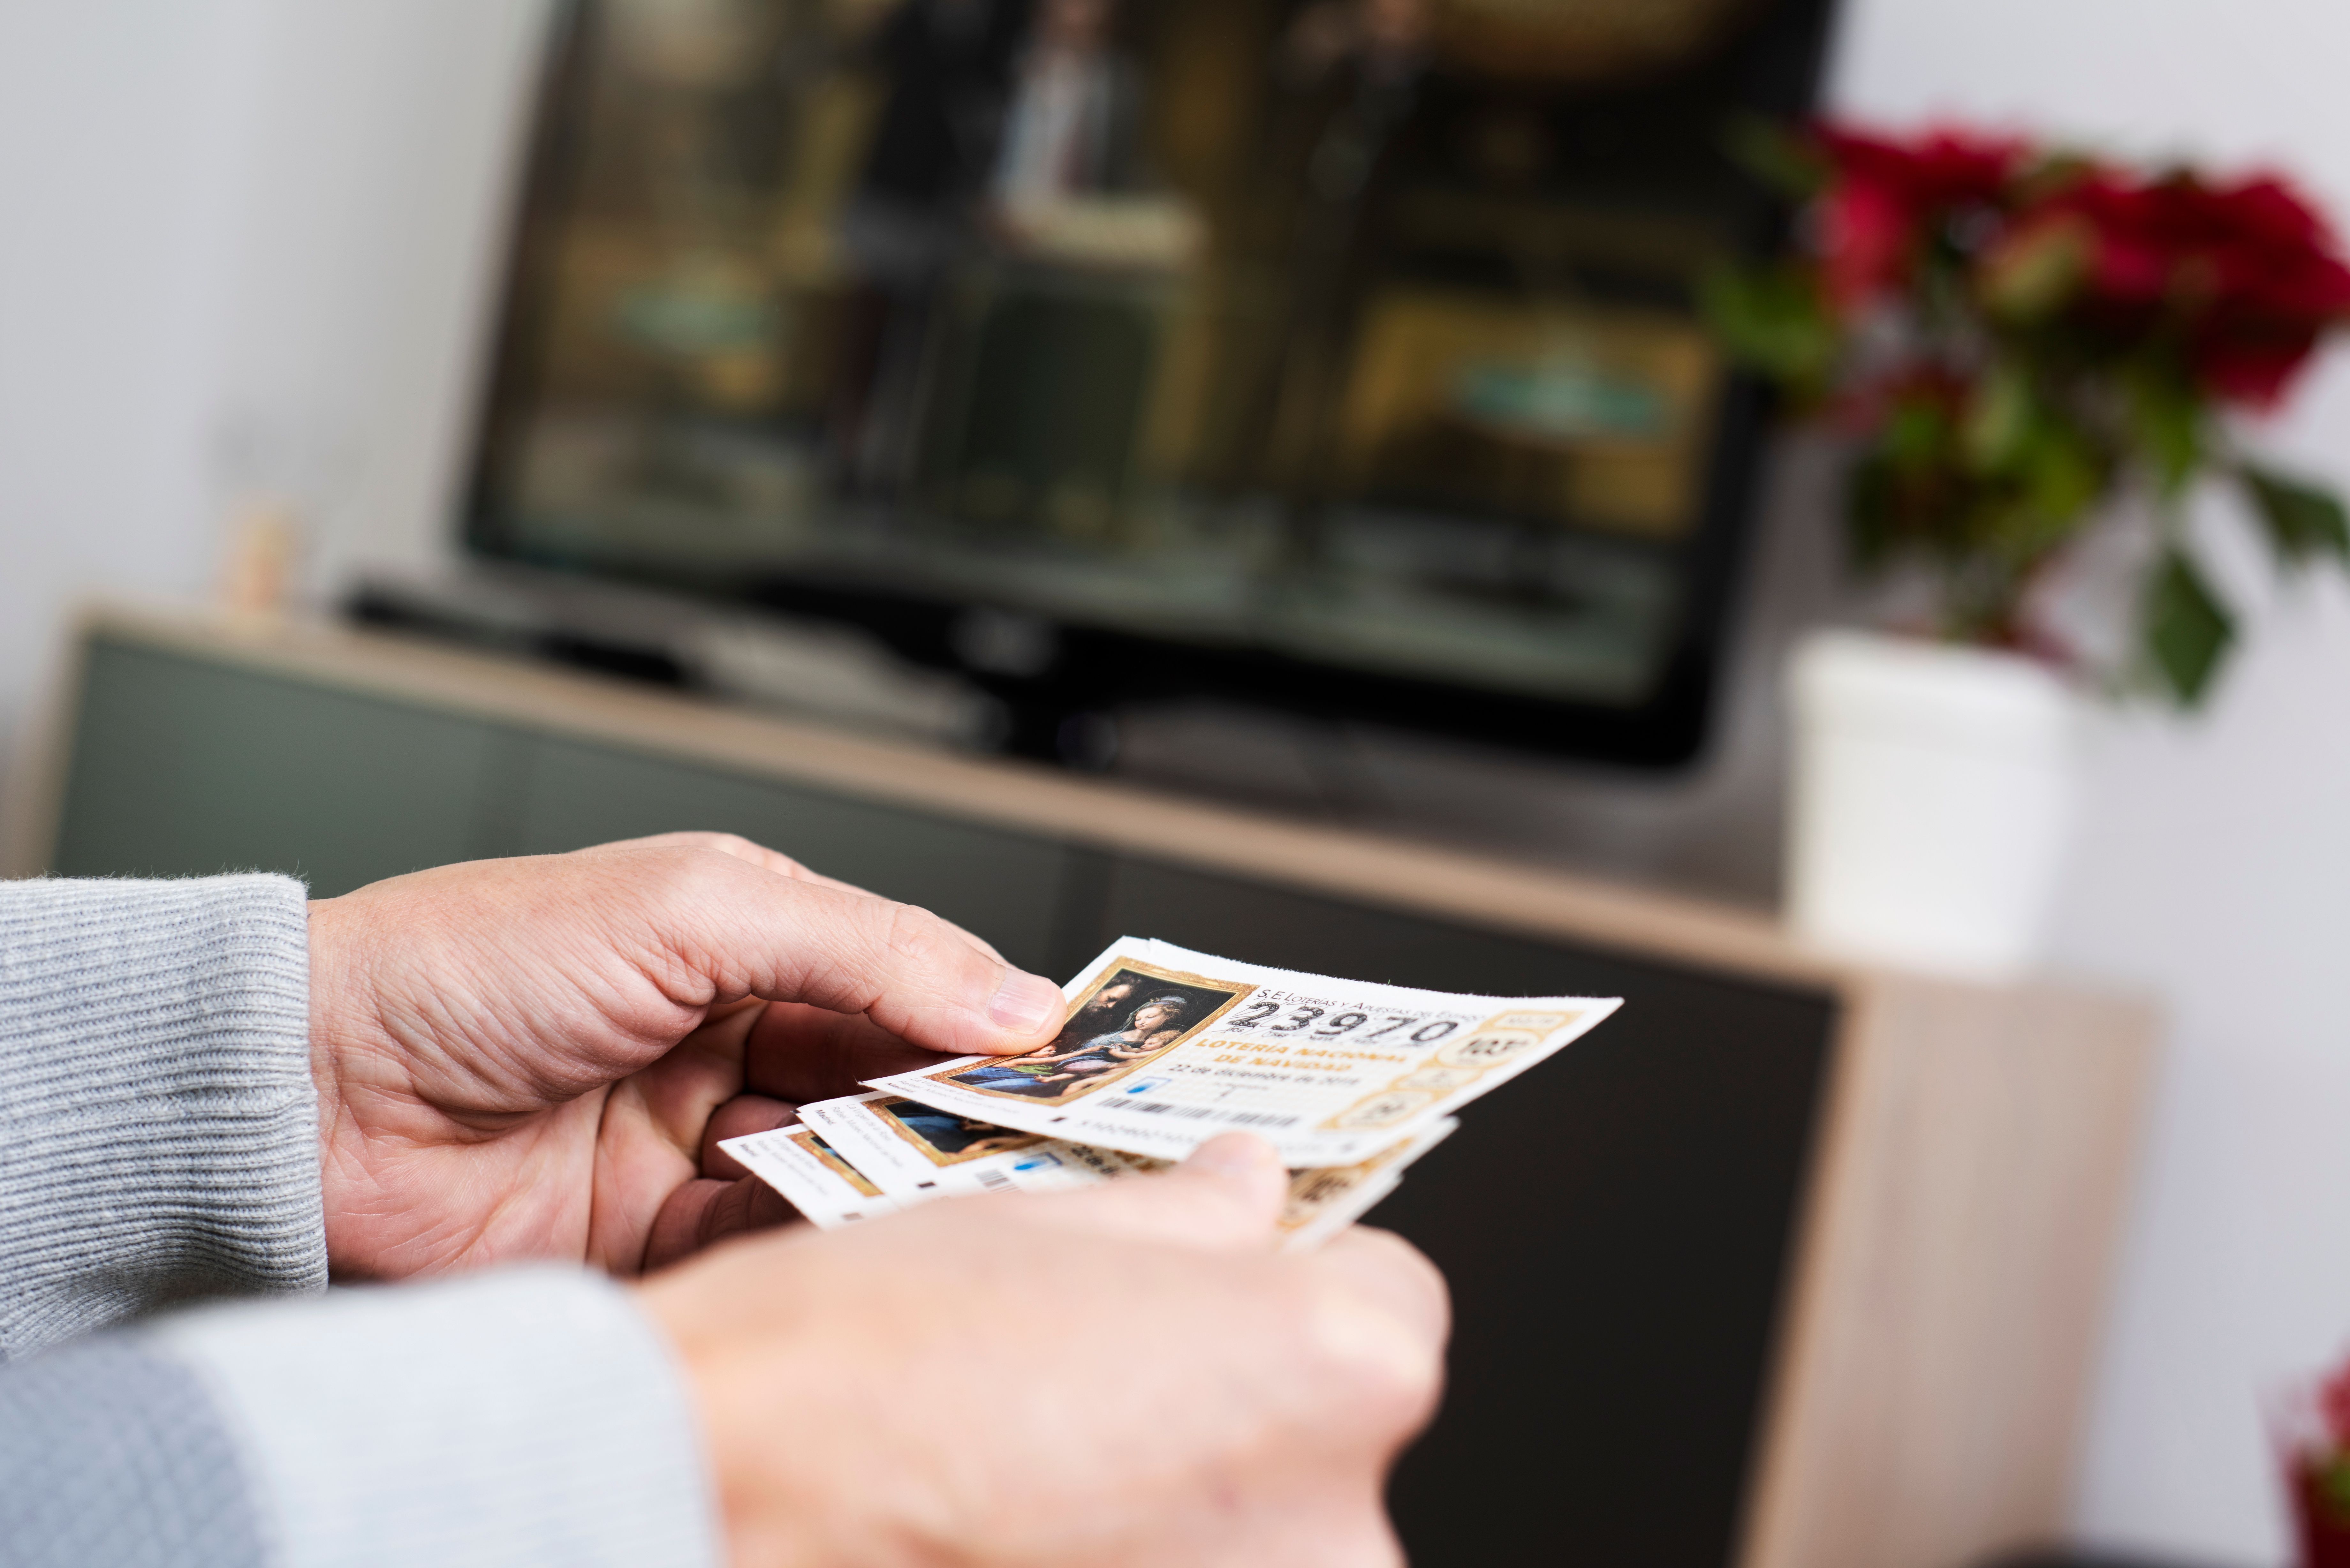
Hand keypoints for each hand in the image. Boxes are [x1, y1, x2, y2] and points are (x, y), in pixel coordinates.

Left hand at [306, 834, 1065, 1279]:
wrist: (312, 1091)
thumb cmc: (475, 960)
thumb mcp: (696, 907)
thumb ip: (866, 948)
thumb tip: (1015, 996)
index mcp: (752, 941)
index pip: (913, 984)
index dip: (994, 1022)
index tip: (1075, 1064)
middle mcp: (735, 1041)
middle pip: (892, 1086)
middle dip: (960, 1112)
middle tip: (1037, 1142)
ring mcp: (698, 1143)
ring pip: (844, 1173)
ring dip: (893, 1182)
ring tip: (944, 1187)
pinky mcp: (656, 1238)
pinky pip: (769, 1247)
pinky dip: (814, 1246)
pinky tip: (847, 1236)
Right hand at [641, 1135, 1448, 1567]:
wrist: (723, 1497)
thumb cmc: (867, 1368)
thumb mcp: (1051, 1227)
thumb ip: (1192, 1215)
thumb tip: (1245, 1189)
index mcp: (1340, 1372)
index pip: (1391, 1302)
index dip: (1294, 1286)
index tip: (1223, 1294)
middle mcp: (1341, 1530)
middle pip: (1337, 1438)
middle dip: (1246, 1411)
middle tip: (1113, 1398)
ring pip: (1266, 1541)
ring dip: (1194, 1514)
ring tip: (1058, 1482)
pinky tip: (1037, 1544)